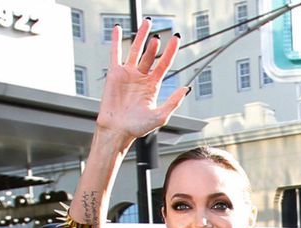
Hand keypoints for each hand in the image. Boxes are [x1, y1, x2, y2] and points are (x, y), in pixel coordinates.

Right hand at [97, 22, 188, 145]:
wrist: (117, 130)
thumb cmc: (137, 127)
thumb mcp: (160, 116)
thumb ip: (173, 101)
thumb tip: (186, 88)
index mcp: (153, 86)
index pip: (164, 64)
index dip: (170, 51)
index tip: (176, 38)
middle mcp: (141, 78)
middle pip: (150, 55)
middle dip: (155, 43)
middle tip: (159, 32)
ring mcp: (128, 74)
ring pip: (135, 50)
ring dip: (140, 36)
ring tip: (146, 23)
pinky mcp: (114, 74)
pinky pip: (115, 53)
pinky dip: (116, 40)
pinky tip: (117, 28)